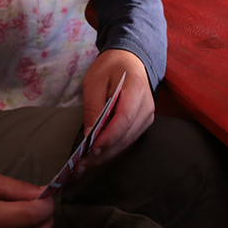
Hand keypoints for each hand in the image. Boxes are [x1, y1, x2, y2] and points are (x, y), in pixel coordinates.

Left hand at [76, 49, 154, 173]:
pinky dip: (112, 151)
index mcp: (136, 90)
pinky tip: (95, 159)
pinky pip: (127, 141)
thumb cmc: (111, 67)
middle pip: (126, 136)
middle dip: (103, 154)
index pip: (124, 119)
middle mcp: (146, 107)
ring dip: (106, 157)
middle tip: (80, 166)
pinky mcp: (142, 124)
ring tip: (83, 167)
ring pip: (127, 143)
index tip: (92, 149)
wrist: (130, 59)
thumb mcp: (95, 81)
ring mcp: (147, 117)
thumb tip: (90, 135)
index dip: (109, 136)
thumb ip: (93, 107)